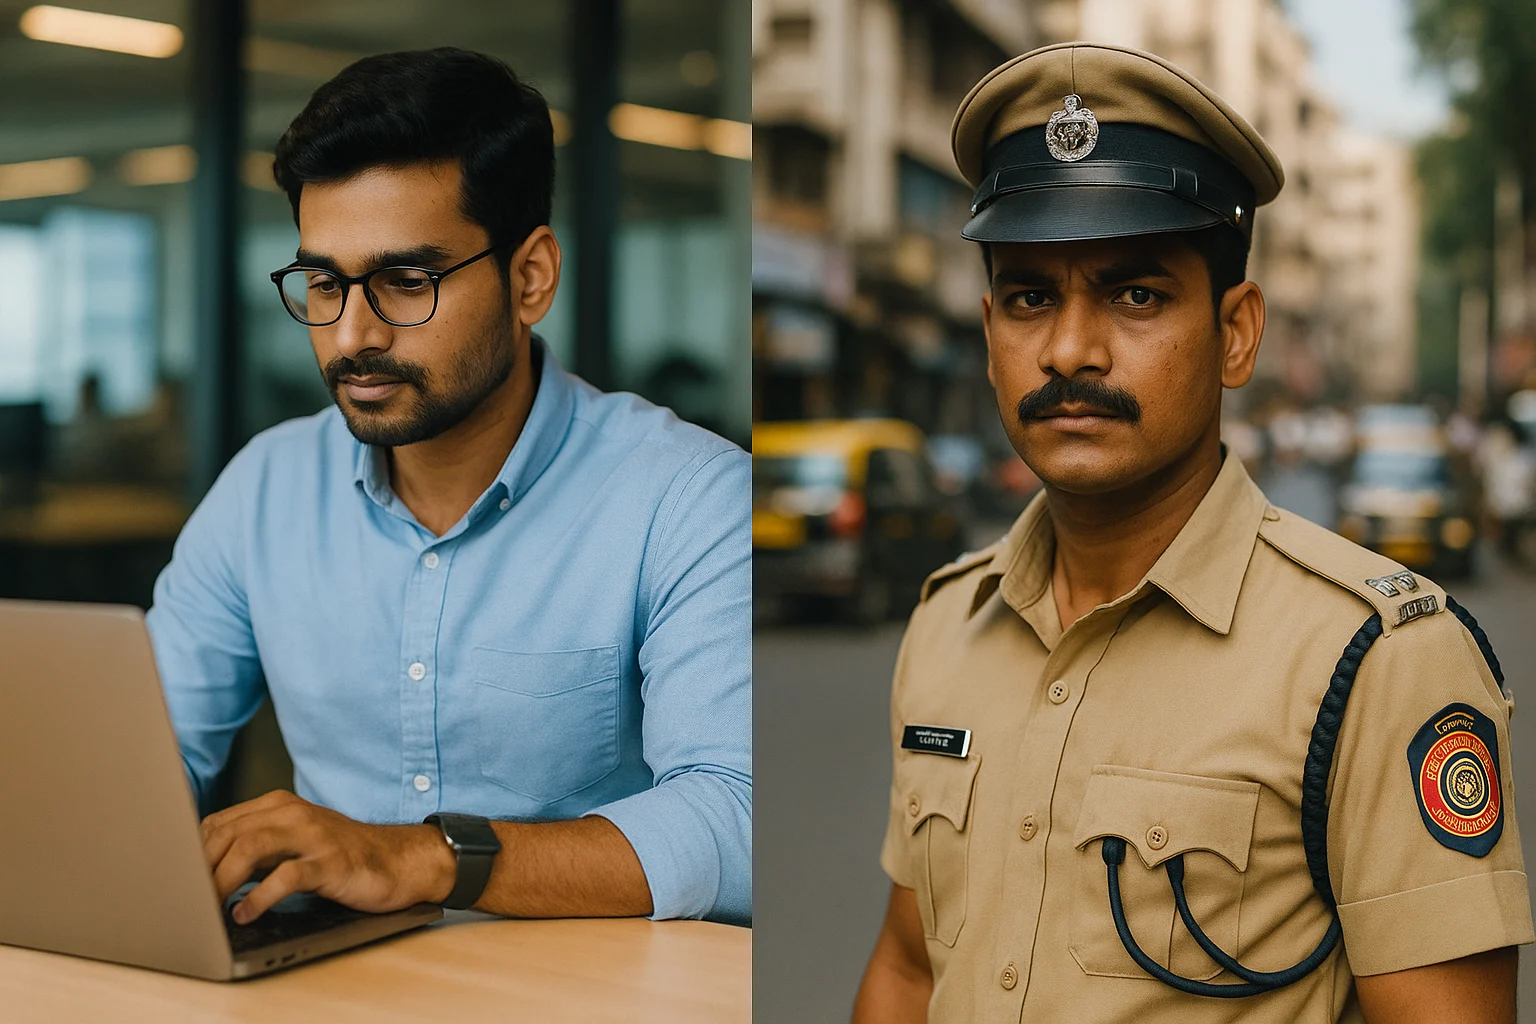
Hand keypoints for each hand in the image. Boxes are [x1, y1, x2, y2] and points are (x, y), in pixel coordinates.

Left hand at [201, 790, 454, 923]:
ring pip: (250, 848)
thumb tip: (203, 872)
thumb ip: (255, 848)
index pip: (218, 823)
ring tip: (209, 908)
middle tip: (186, 902)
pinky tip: (246, 914)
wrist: (397, 860)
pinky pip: (287, 875)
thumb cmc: (340, 856)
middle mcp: (293, 813)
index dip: (191, 854)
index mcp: (278, 805)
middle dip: (200, 870)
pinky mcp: (331, 861)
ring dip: (221, 881)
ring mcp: (313, 835)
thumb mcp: (293, 843)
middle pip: (228, 834)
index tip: (178, 882)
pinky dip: (259, 897)